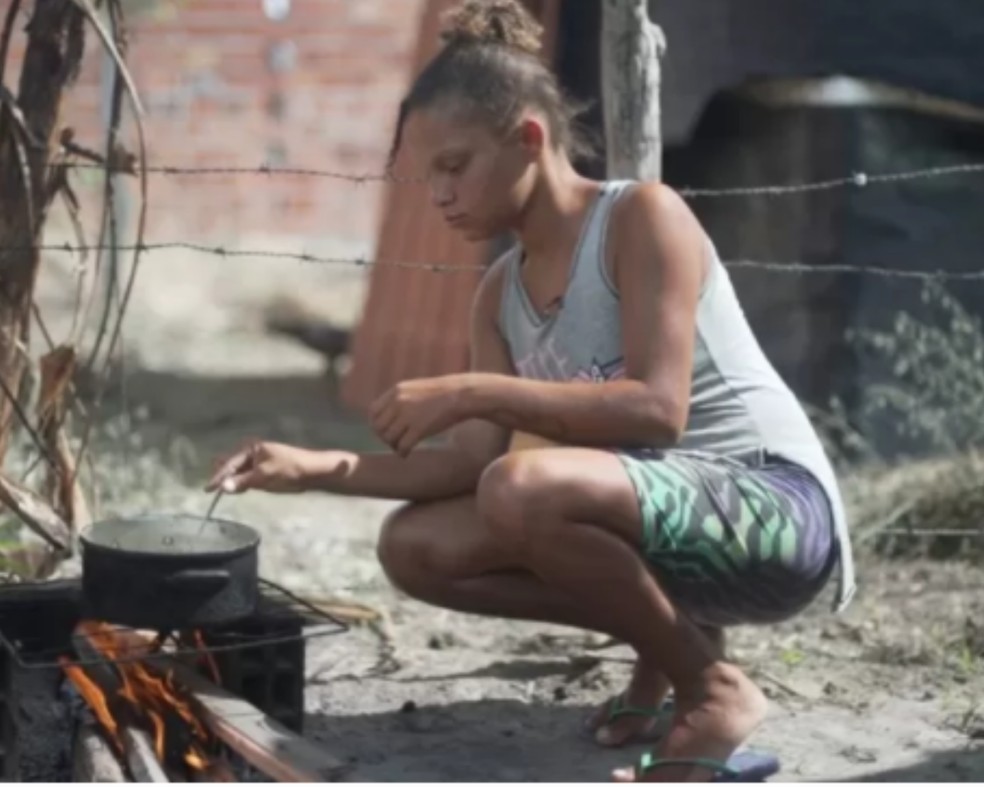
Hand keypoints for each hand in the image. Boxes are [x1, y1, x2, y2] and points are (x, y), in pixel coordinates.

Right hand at [205, 441, 319, 494]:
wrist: (314, 471)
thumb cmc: (289, 470)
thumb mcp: (263, 476)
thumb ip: (242, 481)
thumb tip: (223, 487)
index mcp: (251, 447)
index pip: (230, 464)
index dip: (218, 477)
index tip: (207, 490)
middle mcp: (253, 451)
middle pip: (232, 465)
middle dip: (223, 475)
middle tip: (212, 488)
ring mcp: (261, 460)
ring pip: (240, 471)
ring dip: (233, 480)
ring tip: (223, 488)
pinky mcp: (267, 469)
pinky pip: (249, 475)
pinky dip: (243, 482)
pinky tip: (239, 488)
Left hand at [369, 375, 471, 455]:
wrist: (461, 394)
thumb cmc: (443, 393)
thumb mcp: (416, 389)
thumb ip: (401, 399)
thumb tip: (389, 416)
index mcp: (397, 391)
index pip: (373, 412)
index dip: (376, 424)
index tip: (385, 430)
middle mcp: (399, 402)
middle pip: (378, 427)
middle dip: (384, 437)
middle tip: (395, 441)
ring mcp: (408, 415)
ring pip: (389, 438)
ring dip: (394, 446)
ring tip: (403, 447)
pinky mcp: (419, 429)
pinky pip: (402, 446)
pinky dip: (402, 453)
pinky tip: (407, 453)